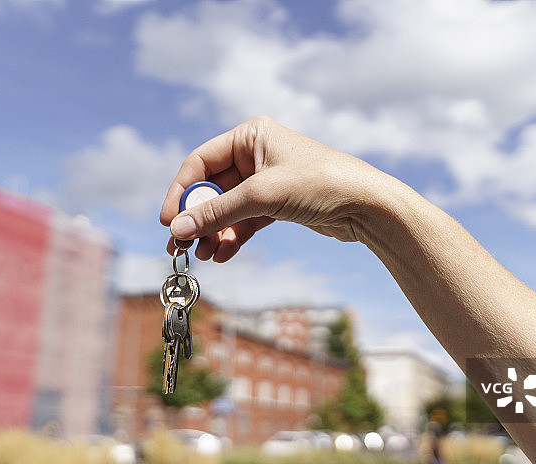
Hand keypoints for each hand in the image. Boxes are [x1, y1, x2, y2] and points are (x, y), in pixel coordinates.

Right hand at [160, 116, 386, 261]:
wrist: (367, 206)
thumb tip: (177, 228)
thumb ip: (217, 212)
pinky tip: (222, 255)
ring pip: (227, 209)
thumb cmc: (321, 184)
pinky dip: (232, 237)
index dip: (181, 192)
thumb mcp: (262, 195)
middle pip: (211, 188)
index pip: (200, 162)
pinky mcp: (278, 205)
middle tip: (178, 246)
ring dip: (212, 232)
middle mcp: (256, 154)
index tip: (168, 221)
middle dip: (196, 218)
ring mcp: (267, 181)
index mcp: (251, 136)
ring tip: (201, 256)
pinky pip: (244, 221)